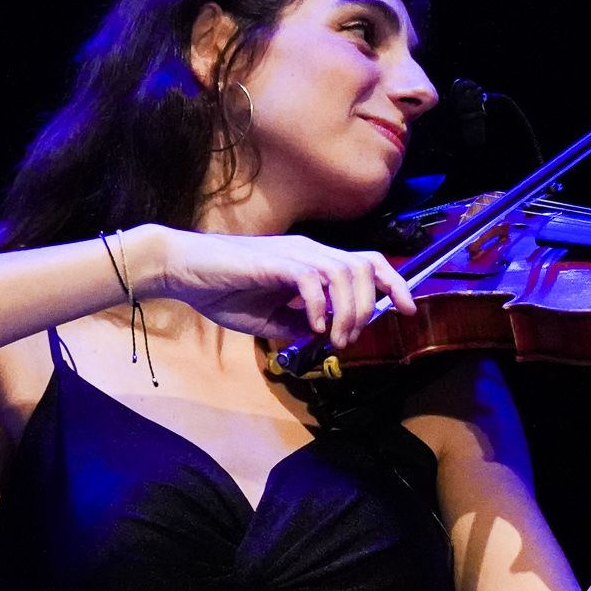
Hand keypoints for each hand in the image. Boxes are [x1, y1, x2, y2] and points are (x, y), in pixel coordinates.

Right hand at [130, 225, 415, 346]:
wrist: (183, 271)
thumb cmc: (222, 291)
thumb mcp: (269, 319)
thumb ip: (299, 325)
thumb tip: (326, 337)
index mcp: (311, 261)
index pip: (366, 262)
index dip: (393, 283)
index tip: (407, 310)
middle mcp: (309, 251)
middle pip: (364, 265)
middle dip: (372, 304)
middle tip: (353, 339)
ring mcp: (293, 254)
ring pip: (345, 271)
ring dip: (348, 310)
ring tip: (334, 338)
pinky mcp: (274, 261)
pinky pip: (312, 279)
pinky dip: (319, 305)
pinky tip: (310, 326)